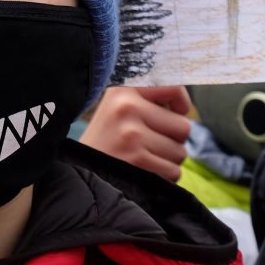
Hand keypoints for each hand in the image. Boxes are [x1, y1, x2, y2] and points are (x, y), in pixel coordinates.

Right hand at [78, 86, 192, 181]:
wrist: (78, 169)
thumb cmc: (107, 139)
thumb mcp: (119, 108)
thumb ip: (149, 101)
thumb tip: (185, 106)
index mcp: (124, 90)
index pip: (174, 89)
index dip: (181, 105)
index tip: (176, 113)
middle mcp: (127, 107)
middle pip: (183, 126)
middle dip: (173, 140)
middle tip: (151, 144)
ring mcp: (131, 134)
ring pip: (180, 152)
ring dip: (168, 160)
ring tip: (143, 157)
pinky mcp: (136, 159)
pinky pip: (173, 171)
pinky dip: (163, 176)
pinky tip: (143, 170)